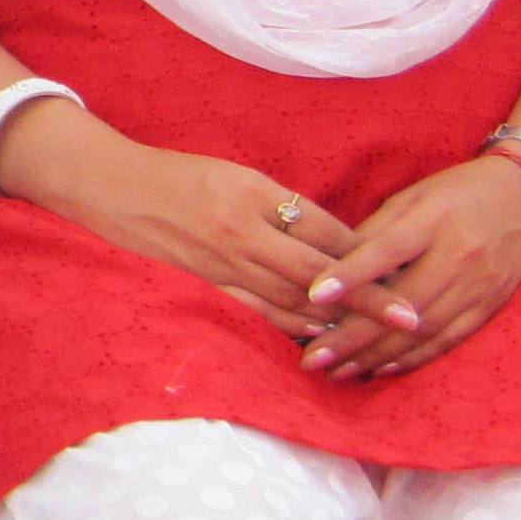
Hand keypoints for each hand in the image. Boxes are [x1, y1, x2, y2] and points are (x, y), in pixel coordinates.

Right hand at [0, 104, 397, 337]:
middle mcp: (243, 233)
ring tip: (377, 339)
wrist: (109, 187)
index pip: (324, 230)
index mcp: (255, 195)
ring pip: (291, 301)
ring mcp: (222, 266)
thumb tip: (334, 240)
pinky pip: (255, 314)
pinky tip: (317, 345)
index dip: (368, 254)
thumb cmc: (177, 175)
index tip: (407, 269)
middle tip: (411, 317)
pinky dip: (290, 330)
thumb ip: (282, 205)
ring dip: (337, 322)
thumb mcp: (235, 174)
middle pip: (319, 273)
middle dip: (368, 297)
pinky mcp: (205, 286)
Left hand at [293, 153, 520, 377]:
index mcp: (435, 219)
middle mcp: (460, 256)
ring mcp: (478, 286)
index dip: (350, 274)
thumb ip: (377, 231)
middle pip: (402, 304)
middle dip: (355, 336)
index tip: (313, 296)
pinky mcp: (489, 307)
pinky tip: (381, 369)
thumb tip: (332, 267)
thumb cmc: (460, 191)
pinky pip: (447, 340)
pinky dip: (413, 358)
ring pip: (422, 331)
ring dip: (377, 356)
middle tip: (314, 357)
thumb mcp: (416, 195)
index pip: (388, 251)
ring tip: (338, 372)